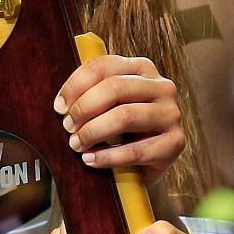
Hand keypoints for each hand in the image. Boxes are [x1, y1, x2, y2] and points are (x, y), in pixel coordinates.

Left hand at [55, 55, 183, 183]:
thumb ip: (90, 94)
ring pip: (125, 116)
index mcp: (142, 69)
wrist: (145, 166)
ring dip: (93, 132)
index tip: (58, 107)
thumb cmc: (120, 132)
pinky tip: (90, 161)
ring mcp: (171, 114)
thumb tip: (61, 104)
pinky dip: (107, 157)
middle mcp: (162, 86)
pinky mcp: (175, 143)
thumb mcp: (107, 107)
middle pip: (115, 88)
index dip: (76, 85)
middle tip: (67, 127)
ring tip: (76, 145)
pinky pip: (135, 150)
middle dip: (84, 108)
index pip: (104, 66)